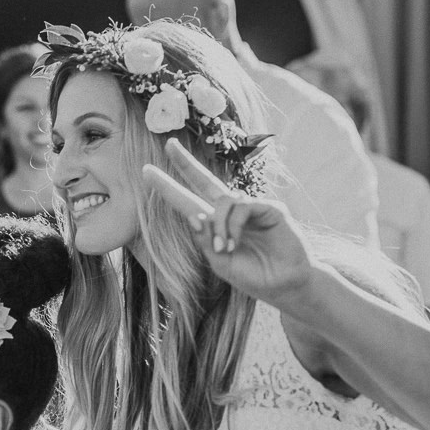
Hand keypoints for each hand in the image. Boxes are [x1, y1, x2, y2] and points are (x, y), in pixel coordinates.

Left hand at [143, 140, 319, 309]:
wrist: (283, 286)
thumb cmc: (253, 276)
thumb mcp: (220, 263)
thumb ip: (204, 241)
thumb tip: (194, 216)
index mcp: (216, 225)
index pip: (188, 201)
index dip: (169, 188)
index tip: (146, 172)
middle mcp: (232, 211)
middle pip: (205, 180)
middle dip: (186, 163)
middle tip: (169, 144)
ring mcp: (251, 207)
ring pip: (223, 201)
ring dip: (218, 226)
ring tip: (222, 249)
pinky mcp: (270, 208)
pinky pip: (242, 207)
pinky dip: (232, 226)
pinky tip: (233, 243)